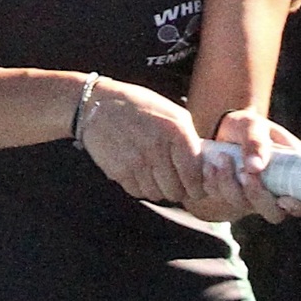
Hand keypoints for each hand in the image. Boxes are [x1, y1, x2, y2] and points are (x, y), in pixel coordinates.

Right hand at [77, 78, 206, 206]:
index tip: (197, 188)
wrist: (96, 105)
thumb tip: (204, 166)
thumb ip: (190, 138)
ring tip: (158, 176)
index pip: (194, 175)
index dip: (198, 187)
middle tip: (177, 184)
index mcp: (176, 132)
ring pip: (158, 195)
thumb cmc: (139, 106)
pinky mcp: (119, 172)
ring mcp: (137, 162)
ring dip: (161, 190)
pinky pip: (139, 193)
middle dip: (180, 191)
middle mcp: (157, 149)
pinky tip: (141, 173)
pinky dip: (143, 188)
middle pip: (177, 191)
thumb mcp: (172, 112)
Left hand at [190, 109, 300, 225]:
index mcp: (295, 175)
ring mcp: (252, 198)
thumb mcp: (253, 125)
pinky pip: (221, 200)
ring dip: (231, 184)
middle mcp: (276, 192)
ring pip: (244, 206)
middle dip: (258, 196)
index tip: (284, 199)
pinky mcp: (230, 198)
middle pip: (274, 214)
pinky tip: (211, 165)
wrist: (223, 129)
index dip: (300, 207)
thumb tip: (255, 167)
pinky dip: (214, 183)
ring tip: (222, 157)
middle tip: (247, 173)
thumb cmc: (247, 127)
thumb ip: (256, 142)